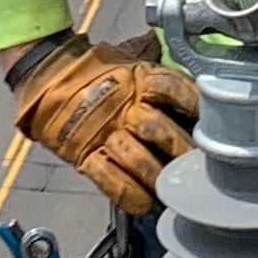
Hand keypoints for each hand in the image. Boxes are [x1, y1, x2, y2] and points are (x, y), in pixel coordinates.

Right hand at [7, 30, 199, 213]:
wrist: (44, 75)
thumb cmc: (93, 68)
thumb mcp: (128, 56)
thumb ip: (156, 58)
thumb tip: (182, 53)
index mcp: (137, 78)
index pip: (172, 88)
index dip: (194, 104)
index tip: (213, 120)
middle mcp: (123, 106)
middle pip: (157, 129)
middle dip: (182, 150)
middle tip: (203, 167)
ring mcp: (103, 132)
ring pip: (137, 159)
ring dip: (159, 177)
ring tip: (176, 190)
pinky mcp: (84, 154)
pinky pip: (109, 179)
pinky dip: (129, 194)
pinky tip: (146, 204)